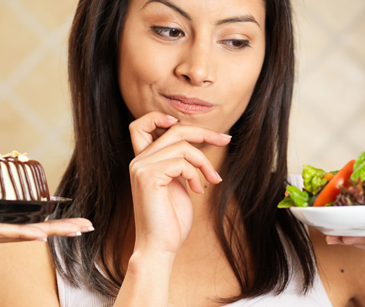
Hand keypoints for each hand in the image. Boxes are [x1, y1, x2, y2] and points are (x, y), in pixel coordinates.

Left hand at [0, 205, 92, 267]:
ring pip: (22, 233)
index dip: (50, 223)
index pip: (25, 224)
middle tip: (89, 226)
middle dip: (61, 229)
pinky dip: (21, 235)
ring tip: (76, 229)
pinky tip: (38, 234)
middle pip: (32, 231)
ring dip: (51, 232)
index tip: (73, 219)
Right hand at [127, 111, 226, 258]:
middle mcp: (138, 161)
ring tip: (212, 180)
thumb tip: (196, 144)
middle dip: (204, 133)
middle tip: (226, 139)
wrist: (160, 247)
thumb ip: (179, 163)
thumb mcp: (178, 184)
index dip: (159, 117)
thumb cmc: (171, 221)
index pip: (141, 125)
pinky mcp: (148, 177)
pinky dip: (196, 174)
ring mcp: (141, 167)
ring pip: (183, 145)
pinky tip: (198, 189)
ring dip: (204, 161)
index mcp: (142, 161)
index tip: (182, 122)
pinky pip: (182, 162)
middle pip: (174, 130)